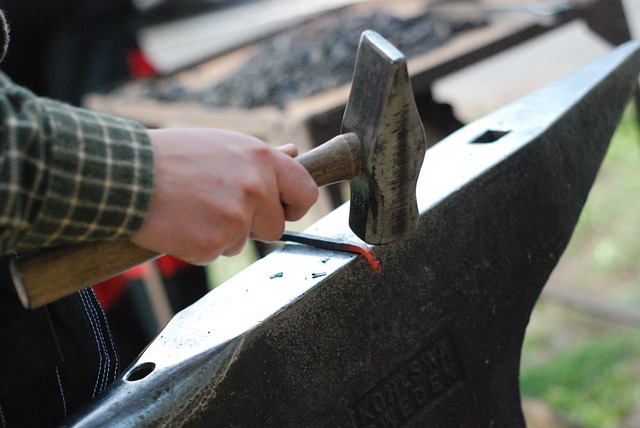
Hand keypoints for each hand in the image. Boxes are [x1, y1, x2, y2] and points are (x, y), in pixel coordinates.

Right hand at [131, 128, 318, 264]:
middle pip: (275, 227)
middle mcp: (256, 188)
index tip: (282, 209)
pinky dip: (199, 245)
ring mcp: (236, 218)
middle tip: (218, 206)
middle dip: (252, 224)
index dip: (295, 205)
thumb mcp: (223, 144)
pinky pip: (216, 253)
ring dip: (222, 233)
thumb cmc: (172, 156)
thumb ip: (261, 157)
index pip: (306, 192)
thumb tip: (294, 152)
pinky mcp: (213, 243)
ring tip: (192, 208)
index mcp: (263, 160)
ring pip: (242, 242)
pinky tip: (180, 223)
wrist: (125, 173)